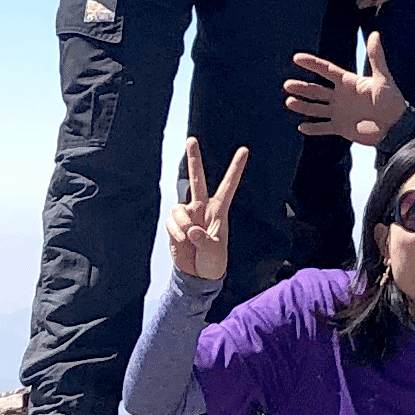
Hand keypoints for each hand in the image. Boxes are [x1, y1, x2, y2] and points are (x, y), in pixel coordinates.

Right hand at [166, 133, 247, 279]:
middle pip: (197, 180)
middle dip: (193, 160)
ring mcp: (188, 215)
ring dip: (181, 224)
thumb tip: (191, 229)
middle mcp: (202, 208)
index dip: (236, 168)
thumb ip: (204, 240)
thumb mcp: (214, 252)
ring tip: (189, 239)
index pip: (228, 186)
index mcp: (219, 211)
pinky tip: (181, 241)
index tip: (244, 150)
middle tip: (191, 140)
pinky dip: (174, 232)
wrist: (196, 275)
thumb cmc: (213, 262)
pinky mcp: (174, 224)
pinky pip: (171, 222)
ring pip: (179, 208)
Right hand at [284, 36, 408, 145]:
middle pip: (316, 90)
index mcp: (348, 82)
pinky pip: (323, 127)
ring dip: (303, 106)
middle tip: (287, 84)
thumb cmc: (392, 101)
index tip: (296, 57)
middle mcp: (340, 96)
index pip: (326, 70)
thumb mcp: (383, 78)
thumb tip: (375, 34)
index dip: (312, 63)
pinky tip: (301, 127)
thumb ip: (376, 57)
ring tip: (289, 102)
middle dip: (302, 87)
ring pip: (316, 108)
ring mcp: (339, 112)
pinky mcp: (341, 127)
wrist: (396, 127)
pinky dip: (313, 128)